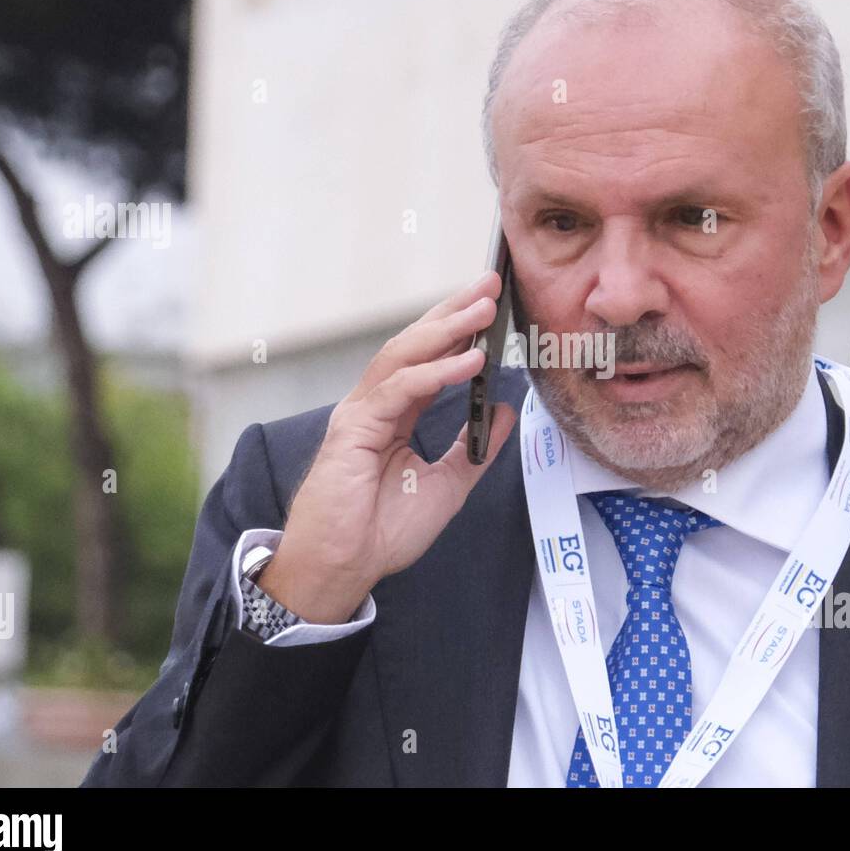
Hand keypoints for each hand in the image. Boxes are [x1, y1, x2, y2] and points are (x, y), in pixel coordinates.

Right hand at [257, 269, 517, 623]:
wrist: (344, 567)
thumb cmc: (383, 531)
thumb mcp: (449, 485)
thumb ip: (475, 446)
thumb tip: (505, 409)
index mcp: (395, 415)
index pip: (429, 358)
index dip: (459, 329)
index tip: (491, 304)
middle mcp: (376, 405)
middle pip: (415, 343)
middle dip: (453, 311)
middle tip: (490, 283)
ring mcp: (361, 413)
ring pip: (404, 355)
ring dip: (446, 329)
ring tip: (482, 309)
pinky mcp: (354, 428)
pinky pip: (401, 389)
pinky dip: (437, 372)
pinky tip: (469, 360)